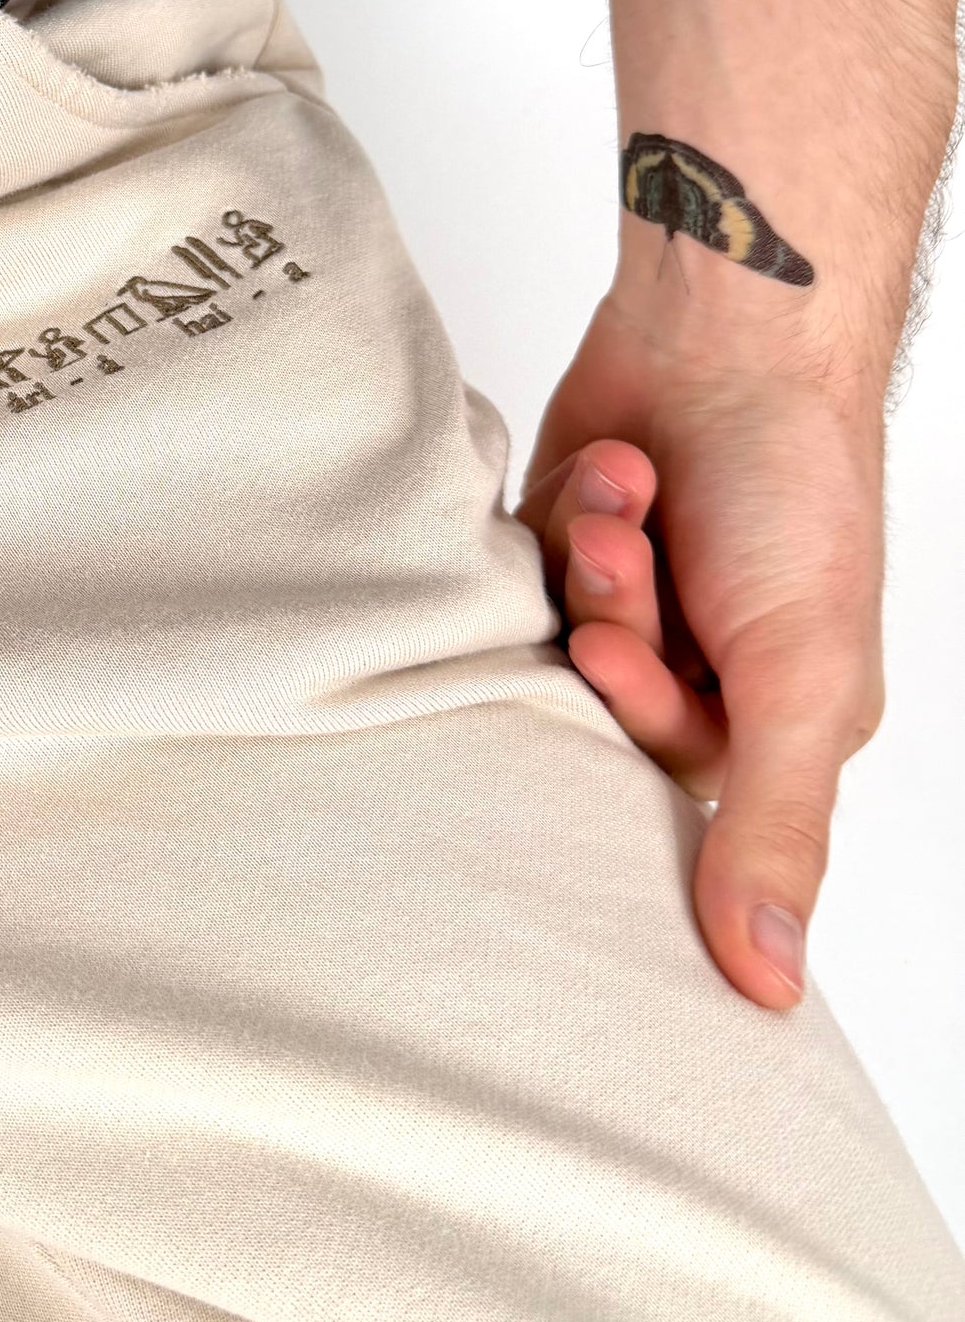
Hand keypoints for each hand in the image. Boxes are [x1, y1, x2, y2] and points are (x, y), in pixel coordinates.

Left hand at [516, 293, 885, 1010]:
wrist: (732, 334)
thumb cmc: (794, 490)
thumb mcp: (801, 674)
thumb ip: (774, 827)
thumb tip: (768, 987)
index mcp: (771, 721)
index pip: (660, 786)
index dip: (623, 711)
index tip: (614, 644)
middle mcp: (697, 671)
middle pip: (593, 709)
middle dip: (604, 617)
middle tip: (621, 549)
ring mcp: (628, 603)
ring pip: (553, 637)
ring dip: (587, 555)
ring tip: (632, 486)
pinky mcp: (566, 546)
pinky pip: (522, 577)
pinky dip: (560, 517)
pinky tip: (609, 469)